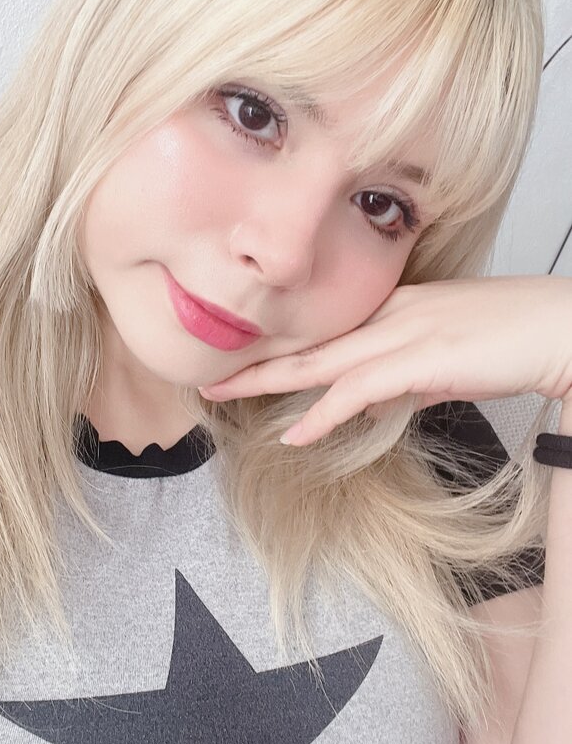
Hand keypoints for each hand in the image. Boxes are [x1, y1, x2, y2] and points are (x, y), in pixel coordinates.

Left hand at [198, 276, 571, 445]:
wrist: (557, 328)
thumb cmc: (508, 339)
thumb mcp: (441, 358)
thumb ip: (399, 377)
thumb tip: (364, 403)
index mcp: (390, 309)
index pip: (320, 329)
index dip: (276, 344)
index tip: (239, 358)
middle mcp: (386, 316)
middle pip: (304, 340)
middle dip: (251, 358)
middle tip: (207, 372)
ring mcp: (401, 335)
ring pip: (317, 360)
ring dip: (265, 381)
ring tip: (222, 394)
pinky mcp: (419, 359)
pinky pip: (356, 390)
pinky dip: (321, 414)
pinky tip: (295, 434)